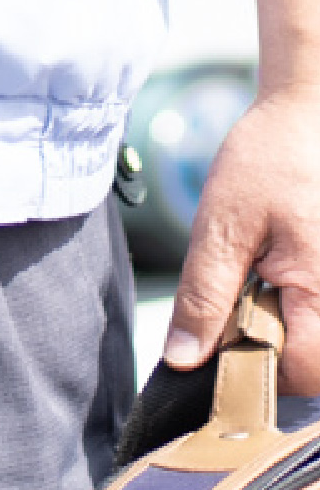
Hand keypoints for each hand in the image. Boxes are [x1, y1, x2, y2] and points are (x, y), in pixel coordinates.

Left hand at [165, 82, 319, 394]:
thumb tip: (183, 360)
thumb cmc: (270, 158)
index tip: (209, 329)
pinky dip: (278, 310)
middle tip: (234, 283)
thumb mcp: (223, 224)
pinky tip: (264, 272)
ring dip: (263, 326)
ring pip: (300, 348)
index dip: (240, 363)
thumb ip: (204, 296)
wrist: (304, 115)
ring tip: (252, 269)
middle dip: (251, 341)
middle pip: (297, 367)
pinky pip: (306, 325)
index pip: (289, 373)